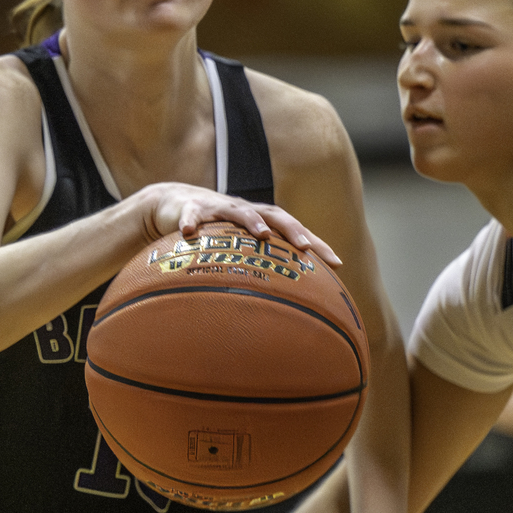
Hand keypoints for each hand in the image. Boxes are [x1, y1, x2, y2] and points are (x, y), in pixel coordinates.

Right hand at [136, 185, 340, 266]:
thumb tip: (282, 309)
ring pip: (238, 211)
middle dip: (292, 230)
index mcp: (261, 222)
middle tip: (305, 247)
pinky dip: (190, 222)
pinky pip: (190, 215)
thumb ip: (257, 271)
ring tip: (264, 233)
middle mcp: (245, 211)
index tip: (337, 264)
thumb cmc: (213, 231)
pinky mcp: (190, 209)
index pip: (295, 231)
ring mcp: (218, 208)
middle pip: (274, 216)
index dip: (316, 245)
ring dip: (252, 221)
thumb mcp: (237, 249)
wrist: (175, 203)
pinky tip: (188, 232)